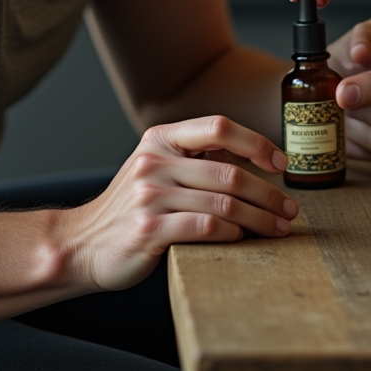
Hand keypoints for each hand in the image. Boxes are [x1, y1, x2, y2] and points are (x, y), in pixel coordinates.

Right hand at [61, 116, 297, 291]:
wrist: (81, 243)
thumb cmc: (132, 208)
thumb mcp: (156, 167)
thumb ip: (195, 157)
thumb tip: (256, 157)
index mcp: (160, 139)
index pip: (219, 126)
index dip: (256, 142)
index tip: (280, 164)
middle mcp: (154, 161)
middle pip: (229, 171)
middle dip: (269, 194)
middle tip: (289, 210)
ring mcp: (150, 195)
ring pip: (224, 202)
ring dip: (259, 218)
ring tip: (277, 228)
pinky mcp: (149, 229)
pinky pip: (206, 227)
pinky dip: (232, 234)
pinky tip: (241, 239)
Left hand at [329, 13, 370, 161]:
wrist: (359, 73)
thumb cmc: (370, 49)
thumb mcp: (370, 31)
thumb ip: (367, 35)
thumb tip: (360, 52)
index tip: (344, 92)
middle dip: (367, 110)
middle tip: (339, 102)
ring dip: (362, 128)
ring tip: (345, 112)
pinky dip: (365, 144)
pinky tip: (354, 126)